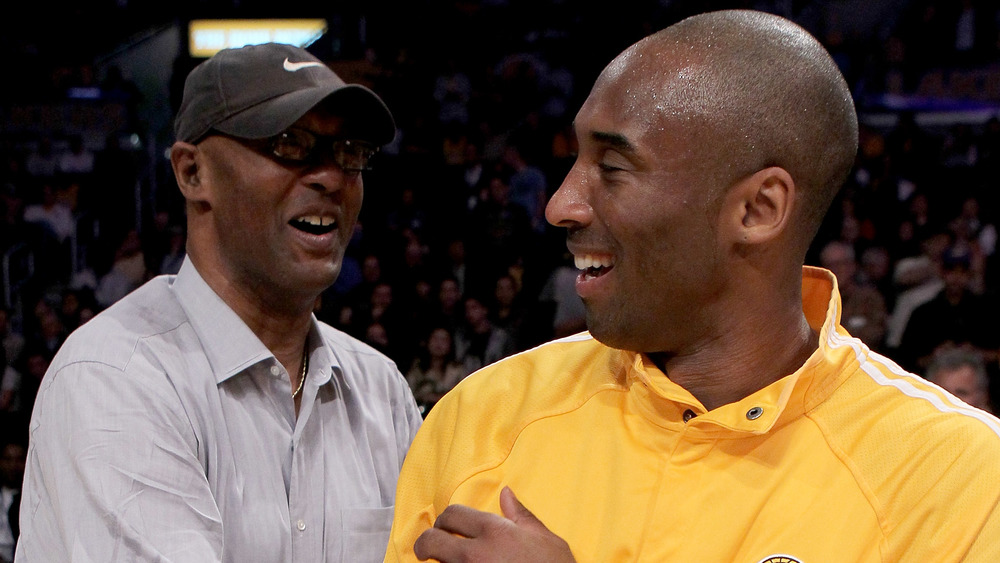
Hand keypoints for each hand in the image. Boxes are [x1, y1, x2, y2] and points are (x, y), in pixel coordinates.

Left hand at [413, 486, 575, 561]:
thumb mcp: (545, 539)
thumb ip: (521, 516)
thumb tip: (506, 494)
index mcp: (495, 531)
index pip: (453, 514)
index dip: (445, 519)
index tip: (445, 526)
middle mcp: (476, 554)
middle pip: (431, 541)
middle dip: (425, 543)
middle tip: (427, 549)